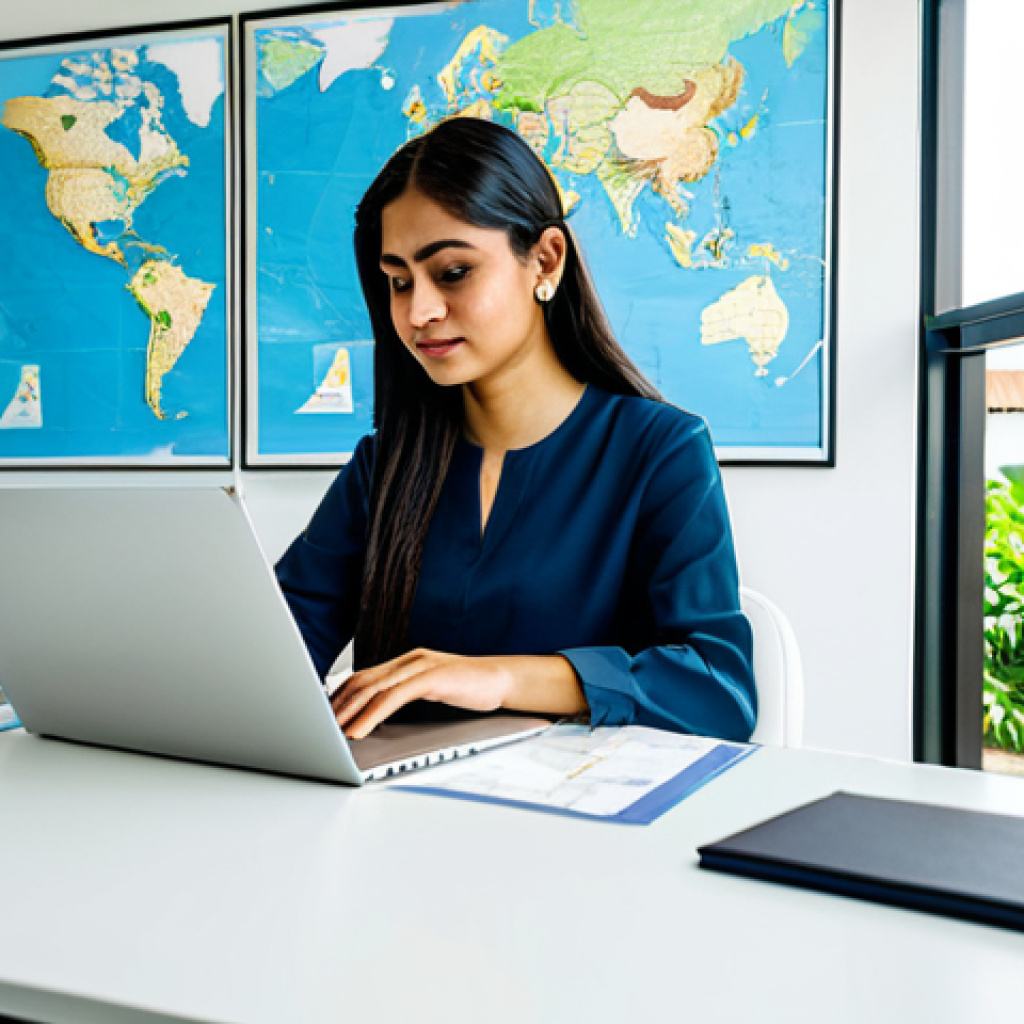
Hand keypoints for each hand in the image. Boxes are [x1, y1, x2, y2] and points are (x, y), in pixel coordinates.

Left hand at [331, 649, 513, 738]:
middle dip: (336, 705)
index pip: (364, 677)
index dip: (340, 696)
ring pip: (372, 688)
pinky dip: (372, 715)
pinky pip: (393, 697)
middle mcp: (409, 660)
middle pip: (361, 680)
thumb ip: (408, 697)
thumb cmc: (471, 689)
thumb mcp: (432, 692)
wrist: (504, 680)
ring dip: (348, 712)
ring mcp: (420, 666)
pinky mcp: (431, 677)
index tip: (324, 716)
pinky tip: (360, 731)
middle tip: (317, 727)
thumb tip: (379, 717)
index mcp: (407, 662)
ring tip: (332, 732)